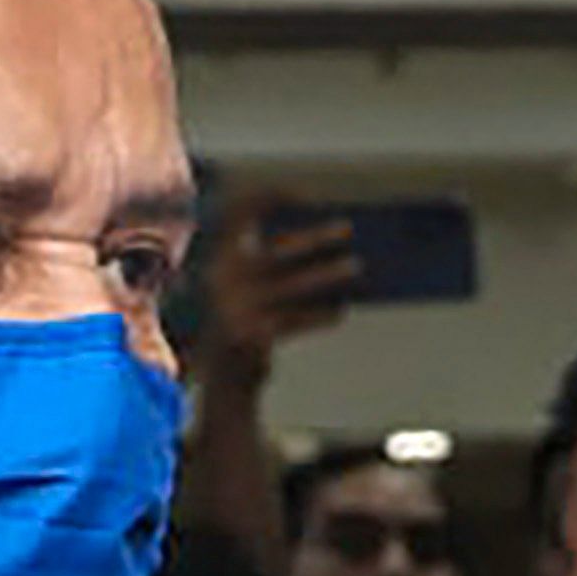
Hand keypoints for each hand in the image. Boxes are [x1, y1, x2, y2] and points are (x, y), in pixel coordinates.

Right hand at [189, 190, 360, 385]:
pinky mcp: (250, 335)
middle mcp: (222, 280)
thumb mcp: (250, 288)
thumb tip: (325, 240)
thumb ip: (273, 264)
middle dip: (315, 238)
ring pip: (291, 286)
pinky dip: (318, 316)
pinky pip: (293, 321)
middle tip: (348, 228)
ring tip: (358, 266)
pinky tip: (341, 311)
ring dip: (326, 274)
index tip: (303, 194)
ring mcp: (235, 309)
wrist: (225, 381)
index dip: (266, 198)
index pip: (237, 215)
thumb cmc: (248, 324)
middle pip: (275, 251)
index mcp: (219, 260)